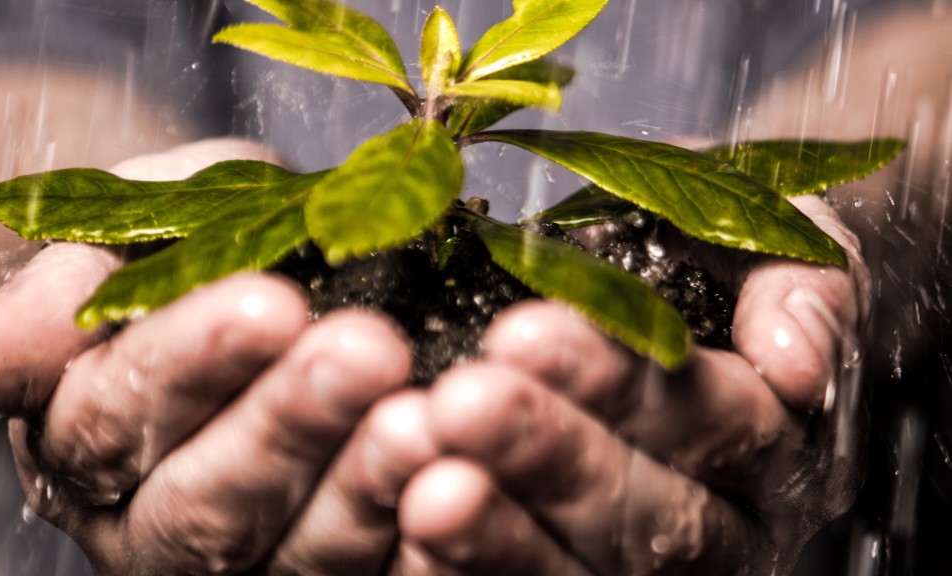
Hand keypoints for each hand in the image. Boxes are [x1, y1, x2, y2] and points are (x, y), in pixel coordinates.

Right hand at [0, 140, 436, 574]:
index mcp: (88, 444)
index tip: (270, 303)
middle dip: (287, 426)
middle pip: (206, 505)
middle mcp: (157, 525)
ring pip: (294, 558)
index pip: (120, 415)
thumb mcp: (123, 243)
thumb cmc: (184, 253)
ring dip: (361, 493)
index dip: (190, 364)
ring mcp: (248, 566)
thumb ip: (65, 297)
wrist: (247, 287)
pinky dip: (417, 548)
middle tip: (367, 352)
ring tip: (425, 422)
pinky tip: (461, 495)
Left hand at [396, 194, 868, 574]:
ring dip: (502, 532)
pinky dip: (471, 570)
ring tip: (424, 479)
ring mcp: (652, 570)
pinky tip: (414, 525)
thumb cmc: (724, 269)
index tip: (525, 333)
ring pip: (588, 570)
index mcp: (782, 447)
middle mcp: (728, 525)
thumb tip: (795, 358)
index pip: (716, 422)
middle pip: (653, 515)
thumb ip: (803, 290)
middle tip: (461, 404)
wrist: (705, 299)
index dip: (622, 384)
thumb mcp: (774, 247)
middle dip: (550, 456)